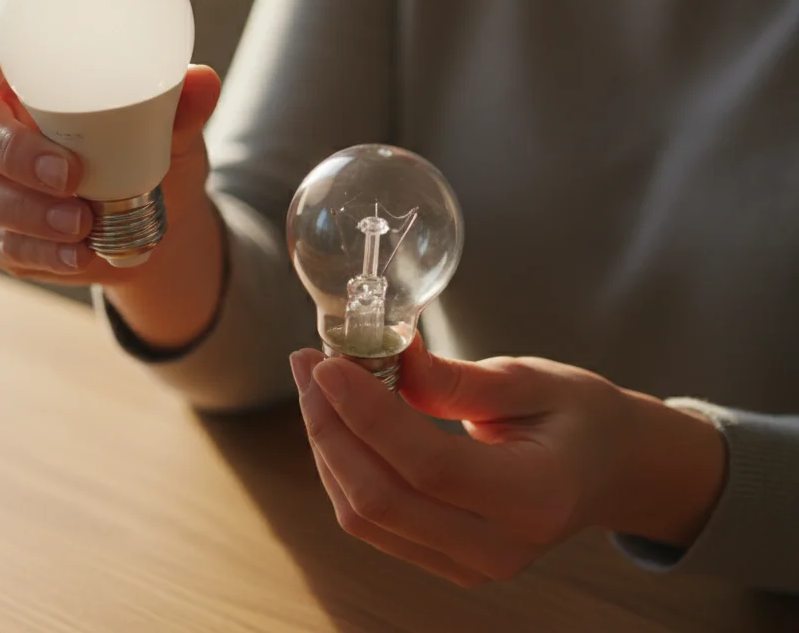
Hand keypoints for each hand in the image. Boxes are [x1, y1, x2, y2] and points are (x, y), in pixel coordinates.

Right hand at [0, 16, 220, 285]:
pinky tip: (78, 255)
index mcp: (23, 79)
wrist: (155, 225)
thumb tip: (204, 81)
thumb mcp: (172, 129)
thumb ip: (181, 108)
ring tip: (81, 224)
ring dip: (28, 211)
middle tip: (69, 175)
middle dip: (14, 152)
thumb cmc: (147, 152)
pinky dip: (41, 251)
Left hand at [288, 336, 725, 586]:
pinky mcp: (443, 562)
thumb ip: (455, 378)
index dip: (366, 414)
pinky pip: (370, 522)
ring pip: (363, 514)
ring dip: (327, 445)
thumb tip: (382, 351)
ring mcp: (469, 566)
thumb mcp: (533, 380)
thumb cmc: (579, 416)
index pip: (429, 466)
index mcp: (536, 497)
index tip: (328, 363)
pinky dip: (342, 468)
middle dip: (329, 426)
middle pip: (381, 499)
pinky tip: (337, 419)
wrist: (609, 470)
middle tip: (308, 364)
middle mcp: (500, 547)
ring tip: (316, 383)